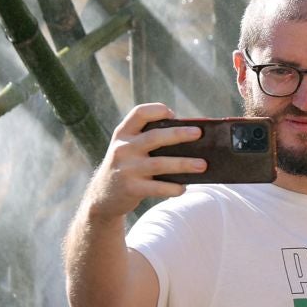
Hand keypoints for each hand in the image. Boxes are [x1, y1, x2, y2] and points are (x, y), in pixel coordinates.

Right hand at [83, 103, 205, 219]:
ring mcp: (126, 169)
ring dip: (183, 164)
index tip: (173, 114)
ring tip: (202, 165)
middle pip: (154, 137)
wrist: (104, 196)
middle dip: (178, 134)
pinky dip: (172, 188)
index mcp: (124, 133)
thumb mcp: (130, 149)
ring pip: (159, 164)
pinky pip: (157, 187)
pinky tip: (183, 188)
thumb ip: (150, 140)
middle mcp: (123, 148)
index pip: (139, 113)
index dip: (157, 110)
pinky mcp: (131, 188)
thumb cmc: (128, 166)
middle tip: (198, 133)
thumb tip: (191, 138)